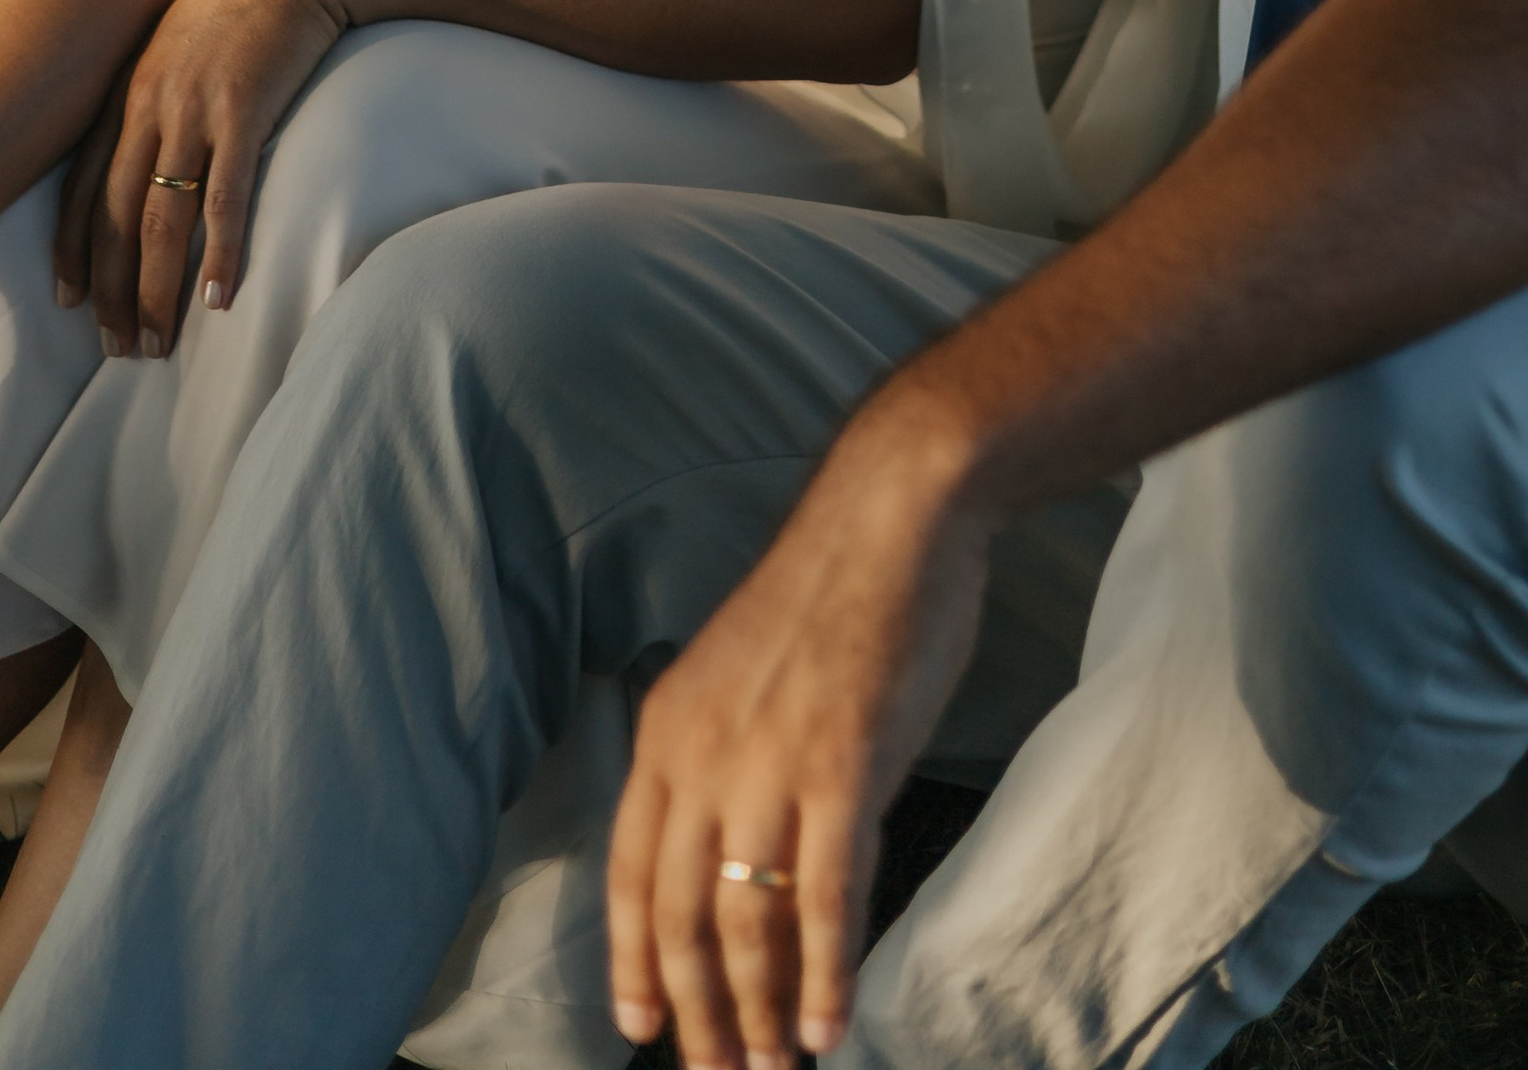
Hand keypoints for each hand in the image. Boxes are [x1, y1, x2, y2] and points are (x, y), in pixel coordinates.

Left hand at [63, 0, 353, 354]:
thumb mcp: (188, 36)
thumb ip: (166, 86)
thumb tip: (165, 137)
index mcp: (129, 88)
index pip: (82, 187)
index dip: (72, 251)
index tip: (68, 302)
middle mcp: (149, 104)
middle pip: (114, 217)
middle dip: (111, 292)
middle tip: (117, 350)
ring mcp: (194, 108)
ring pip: (160, 220)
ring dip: (156, 291)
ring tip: (157, 345)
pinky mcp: (245, 110)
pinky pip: (225, 197)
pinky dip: (219, 253)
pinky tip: (219, 299)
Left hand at [607, 404, 992, 1069]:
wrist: (894, 513)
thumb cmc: (836, 591)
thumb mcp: (751, 675)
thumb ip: (738, 761)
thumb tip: (752, 861)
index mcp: (670, 726)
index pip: (633, 871)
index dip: (633, 959)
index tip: (641, 1028)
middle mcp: (703, 751)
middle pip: (682, 916)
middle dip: (698, 1013)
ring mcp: (770, 760)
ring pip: (747, 920)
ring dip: (762, 1010)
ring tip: (780, 1066)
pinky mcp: (842, 765)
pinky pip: (824, 896)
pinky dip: (826, 973)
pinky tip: (832, 1024)